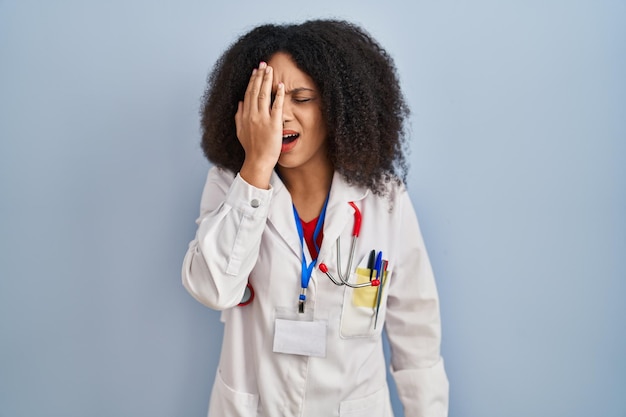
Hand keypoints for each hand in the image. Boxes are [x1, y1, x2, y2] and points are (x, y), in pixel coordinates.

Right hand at [235, 62, 284, 188]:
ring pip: (264, 95)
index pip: (248, 93)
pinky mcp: (273, 125)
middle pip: (256, 91)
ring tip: (270, 69)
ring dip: (267, 80)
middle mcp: (253, 115)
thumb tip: (240, 103)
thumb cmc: (251, 148)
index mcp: (245, 115)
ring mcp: (263, 119)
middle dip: (259, 76)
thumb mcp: (240, 131)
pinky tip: (280, 86)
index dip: (252, 81)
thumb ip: (239, 116)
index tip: (255, 71)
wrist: (258, 161)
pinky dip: (278, 95)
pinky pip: (276, 107)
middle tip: (264, 64)